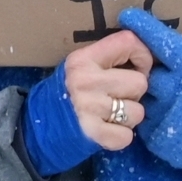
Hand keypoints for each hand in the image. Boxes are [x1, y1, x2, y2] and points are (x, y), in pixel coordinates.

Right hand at [20, 30, 150, 174]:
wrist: (34, 130)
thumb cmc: (63, 96)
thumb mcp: (78, 68)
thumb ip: (107, 60)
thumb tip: (147, 60)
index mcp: (83, 59)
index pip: (128, 42)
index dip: (143, 55)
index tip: (138, 67)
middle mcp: (86, 81)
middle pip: (140, 82)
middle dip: (133, 94)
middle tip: (115, 99)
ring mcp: (90, 108)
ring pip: (138, 112)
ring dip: (128, 118)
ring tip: (109, 117)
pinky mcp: (93, 133)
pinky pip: (127, 136)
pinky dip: (119, 138)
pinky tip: (105, 132)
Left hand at [113, 9, 181, 180]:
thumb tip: (173, 46)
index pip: (160, 42)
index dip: (144, 28)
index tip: (128, 16)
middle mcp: (174, 88)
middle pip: (143, 70)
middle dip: (143, 69)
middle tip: (146, 68)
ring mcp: (165, 114)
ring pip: (141, 97)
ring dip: (148, 95)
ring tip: (162, 97)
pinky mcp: (161, 138)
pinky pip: (145, 123)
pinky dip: (152, 118)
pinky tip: (165, 116)